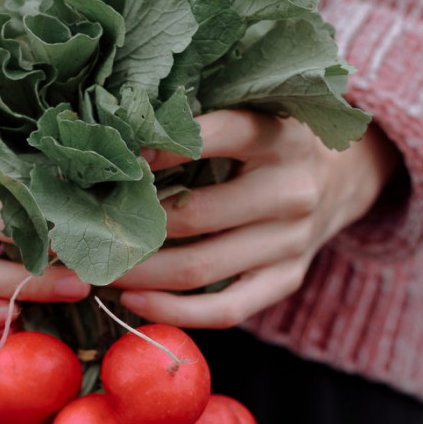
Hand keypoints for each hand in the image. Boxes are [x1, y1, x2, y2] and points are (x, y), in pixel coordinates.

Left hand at [114, 109, 400, 328]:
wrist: (341, 175)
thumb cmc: (269, 140)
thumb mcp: (250, 112)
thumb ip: (197, 122)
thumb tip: (112, 138)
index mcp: (278, 136)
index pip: (214, 135)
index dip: (158, 149)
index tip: (113, 158)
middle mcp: (291, 189)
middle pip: (194, 216)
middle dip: (128, 228)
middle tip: (80, 230)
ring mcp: (293, 240)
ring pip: (201, 268)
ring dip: (139, 274)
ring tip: (95, 269)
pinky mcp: (289, 278)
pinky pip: (226, 309)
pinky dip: (174, 311)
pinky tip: (134, 301)